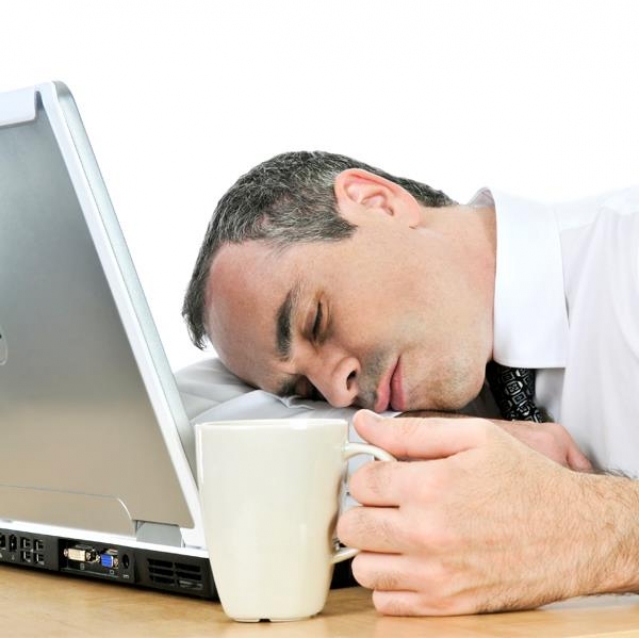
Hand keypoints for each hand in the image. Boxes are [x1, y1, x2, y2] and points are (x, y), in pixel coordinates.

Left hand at [338, 410, 638, 615]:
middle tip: (385, 504)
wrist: (575, 533)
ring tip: (395, 532)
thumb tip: (363, 423)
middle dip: (363, 510)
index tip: (382, 476)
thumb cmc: (526, 481)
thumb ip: (412, 430)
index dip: (368, 474)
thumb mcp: (475, 436)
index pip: (359, 482)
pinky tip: (409, 561)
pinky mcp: (446, 605)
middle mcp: (427, 534)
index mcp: (431, 486)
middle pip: (352, 527)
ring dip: (372, 549)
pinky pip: (386, 602)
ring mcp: (435, 575)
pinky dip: (389, 583)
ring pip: (362, 568)